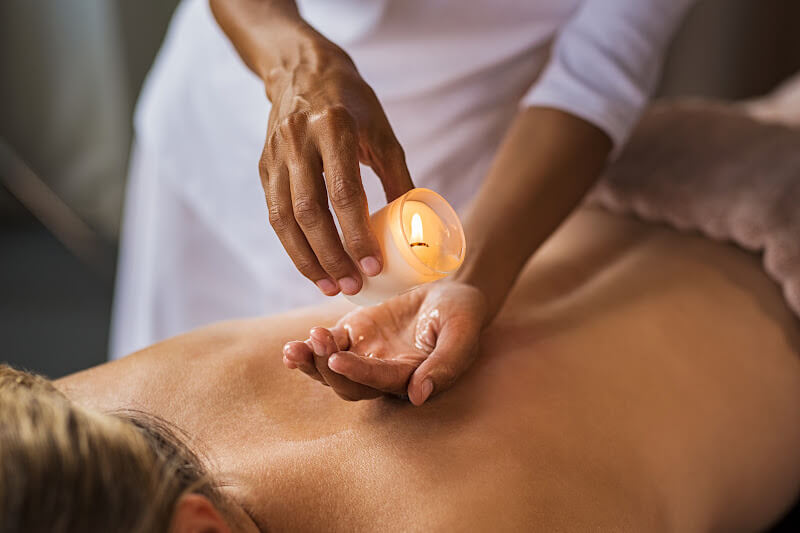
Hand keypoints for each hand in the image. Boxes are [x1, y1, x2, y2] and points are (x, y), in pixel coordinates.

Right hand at [261, 41, 412, 296]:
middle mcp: (298, 141)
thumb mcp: (382, 132)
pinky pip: (274, 214)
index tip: (373, 266)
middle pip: (309, 212)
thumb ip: (397, 177)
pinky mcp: (264, 167)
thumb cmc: (352, 103)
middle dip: (331, 256)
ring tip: (330, 286)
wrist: (302, 70)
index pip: (343, 192)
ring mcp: (275, 155)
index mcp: (333, 127)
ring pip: (284, 219)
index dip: (357, 234)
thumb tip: (416, 226)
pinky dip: (292, 245)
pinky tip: (311, 266)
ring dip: (306, 259)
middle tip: (352, 286)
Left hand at [283, 282, 486, 404]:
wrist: (449, 291)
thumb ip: (446, 364)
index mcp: (412, 377)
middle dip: (328, 368)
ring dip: (312, 364)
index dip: (359, 373)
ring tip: (294, 349)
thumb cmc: (461, 313)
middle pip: (350, 385)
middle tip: (317, 340)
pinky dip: (308, 350)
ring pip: (332, 372)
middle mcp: (385, 374)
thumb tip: (419, 396)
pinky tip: (293, 347)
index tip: (338, 358)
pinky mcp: (353, 337)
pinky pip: (326, 348)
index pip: (381, 381)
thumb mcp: (461, 332)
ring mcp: (366, 356)